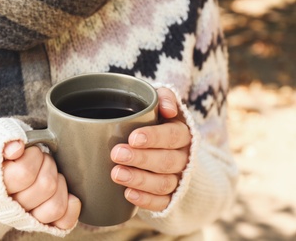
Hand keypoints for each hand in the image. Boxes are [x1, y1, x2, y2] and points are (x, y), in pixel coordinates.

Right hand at [2, 141, 80, 228]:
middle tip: (43, 160)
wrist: (3, 173)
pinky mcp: (45, 224)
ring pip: (55, 206)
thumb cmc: (7, 154)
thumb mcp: (2, 138)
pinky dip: (70, 206)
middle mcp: (11, 206)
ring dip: (59, 184)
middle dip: (49, 166)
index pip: (25, 173)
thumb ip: (7, 137)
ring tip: (51, 175)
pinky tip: (67, 194)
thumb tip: (16, 148)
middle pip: (46, 186)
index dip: (35, 156)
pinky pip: (64, 222)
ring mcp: (28, 218)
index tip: (31, 151)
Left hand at [110, 87, 190, 211]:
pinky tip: (128, 194)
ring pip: (164, 183)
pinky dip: (146, 200)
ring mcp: (178, 179)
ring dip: (140, 179)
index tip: (133, 138)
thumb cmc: (152, 120)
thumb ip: (164, 97)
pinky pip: (162, 202)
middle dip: (141, 159)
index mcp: (182, 133)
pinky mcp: (170, 196)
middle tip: (117, 154)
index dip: (154, 138)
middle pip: (167, 161)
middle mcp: (184, 157)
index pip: (173, 136)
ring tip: (117, 174)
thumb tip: (168, 109)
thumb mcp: (157, 103)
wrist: (158, 146)